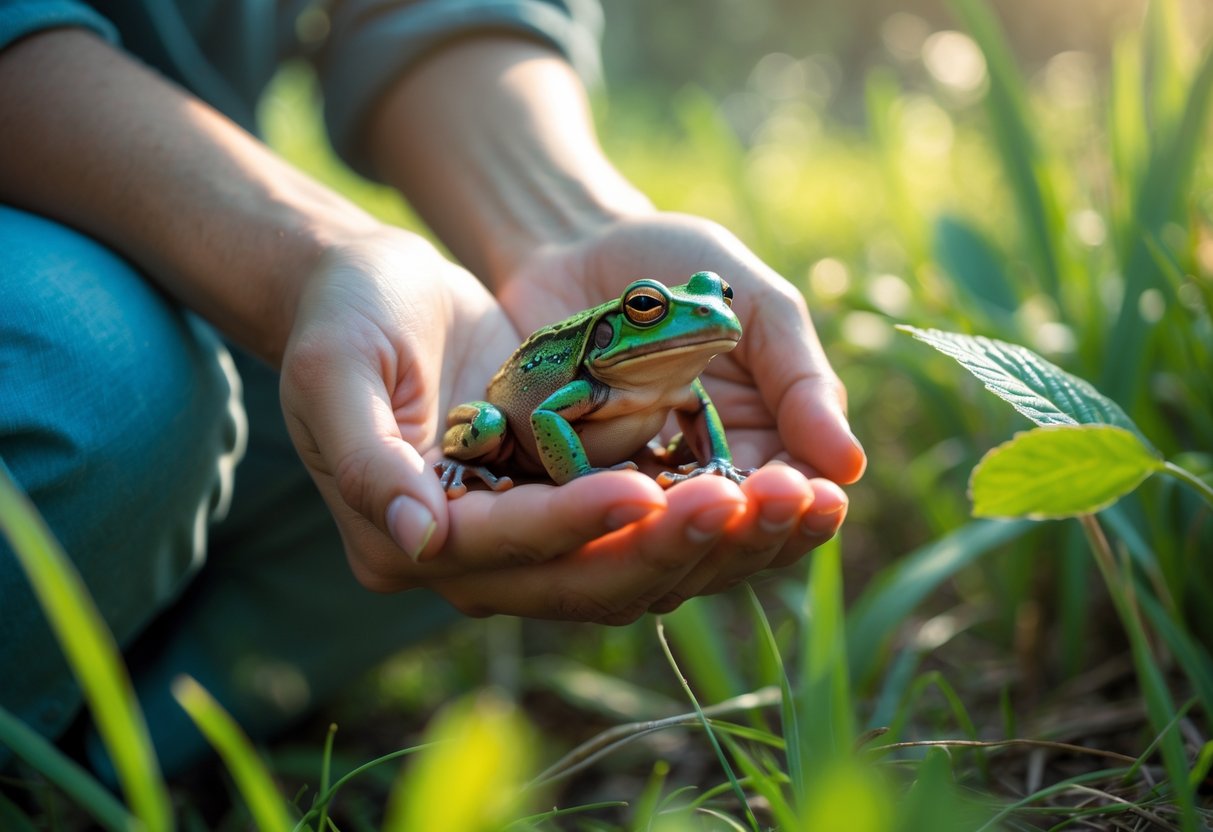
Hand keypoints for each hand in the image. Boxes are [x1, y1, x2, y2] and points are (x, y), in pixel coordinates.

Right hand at [280, 228, 792, 621]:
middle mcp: (473, 560)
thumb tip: (419, 537)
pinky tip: (778, 487)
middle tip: (749, 503)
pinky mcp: (573, 501)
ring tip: (795, 500)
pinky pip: (649, 526)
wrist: (372, 290)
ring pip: (633, 567)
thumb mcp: (334, 372)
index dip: (576, 526)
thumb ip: (368, 458)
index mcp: (404, 541)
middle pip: (585, 579)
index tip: (647, 492)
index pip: (506, 548)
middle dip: (670, 546)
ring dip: (715, 543)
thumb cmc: (342, 318)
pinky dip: (711, 515)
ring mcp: (529, 536)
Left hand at [492, 211, 866, 606]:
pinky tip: (632, 498)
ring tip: (707, 504)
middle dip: (754, 528)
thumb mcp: (758, 309)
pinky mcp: (565, 489)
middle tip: (766, 500)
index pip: (793, 506)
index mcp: (760, 453)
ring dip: (691, 535)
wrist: (572, 247)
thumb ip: (800, 381)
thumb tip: (852, 466)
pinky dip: (613, 516)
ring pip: (668, 551)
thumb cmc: (677, 270)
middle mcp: (698, 489)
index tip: (813, 494)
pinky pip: (590, 520)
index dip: (804, 508)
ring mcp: (631, 496)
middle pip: (735, 543)